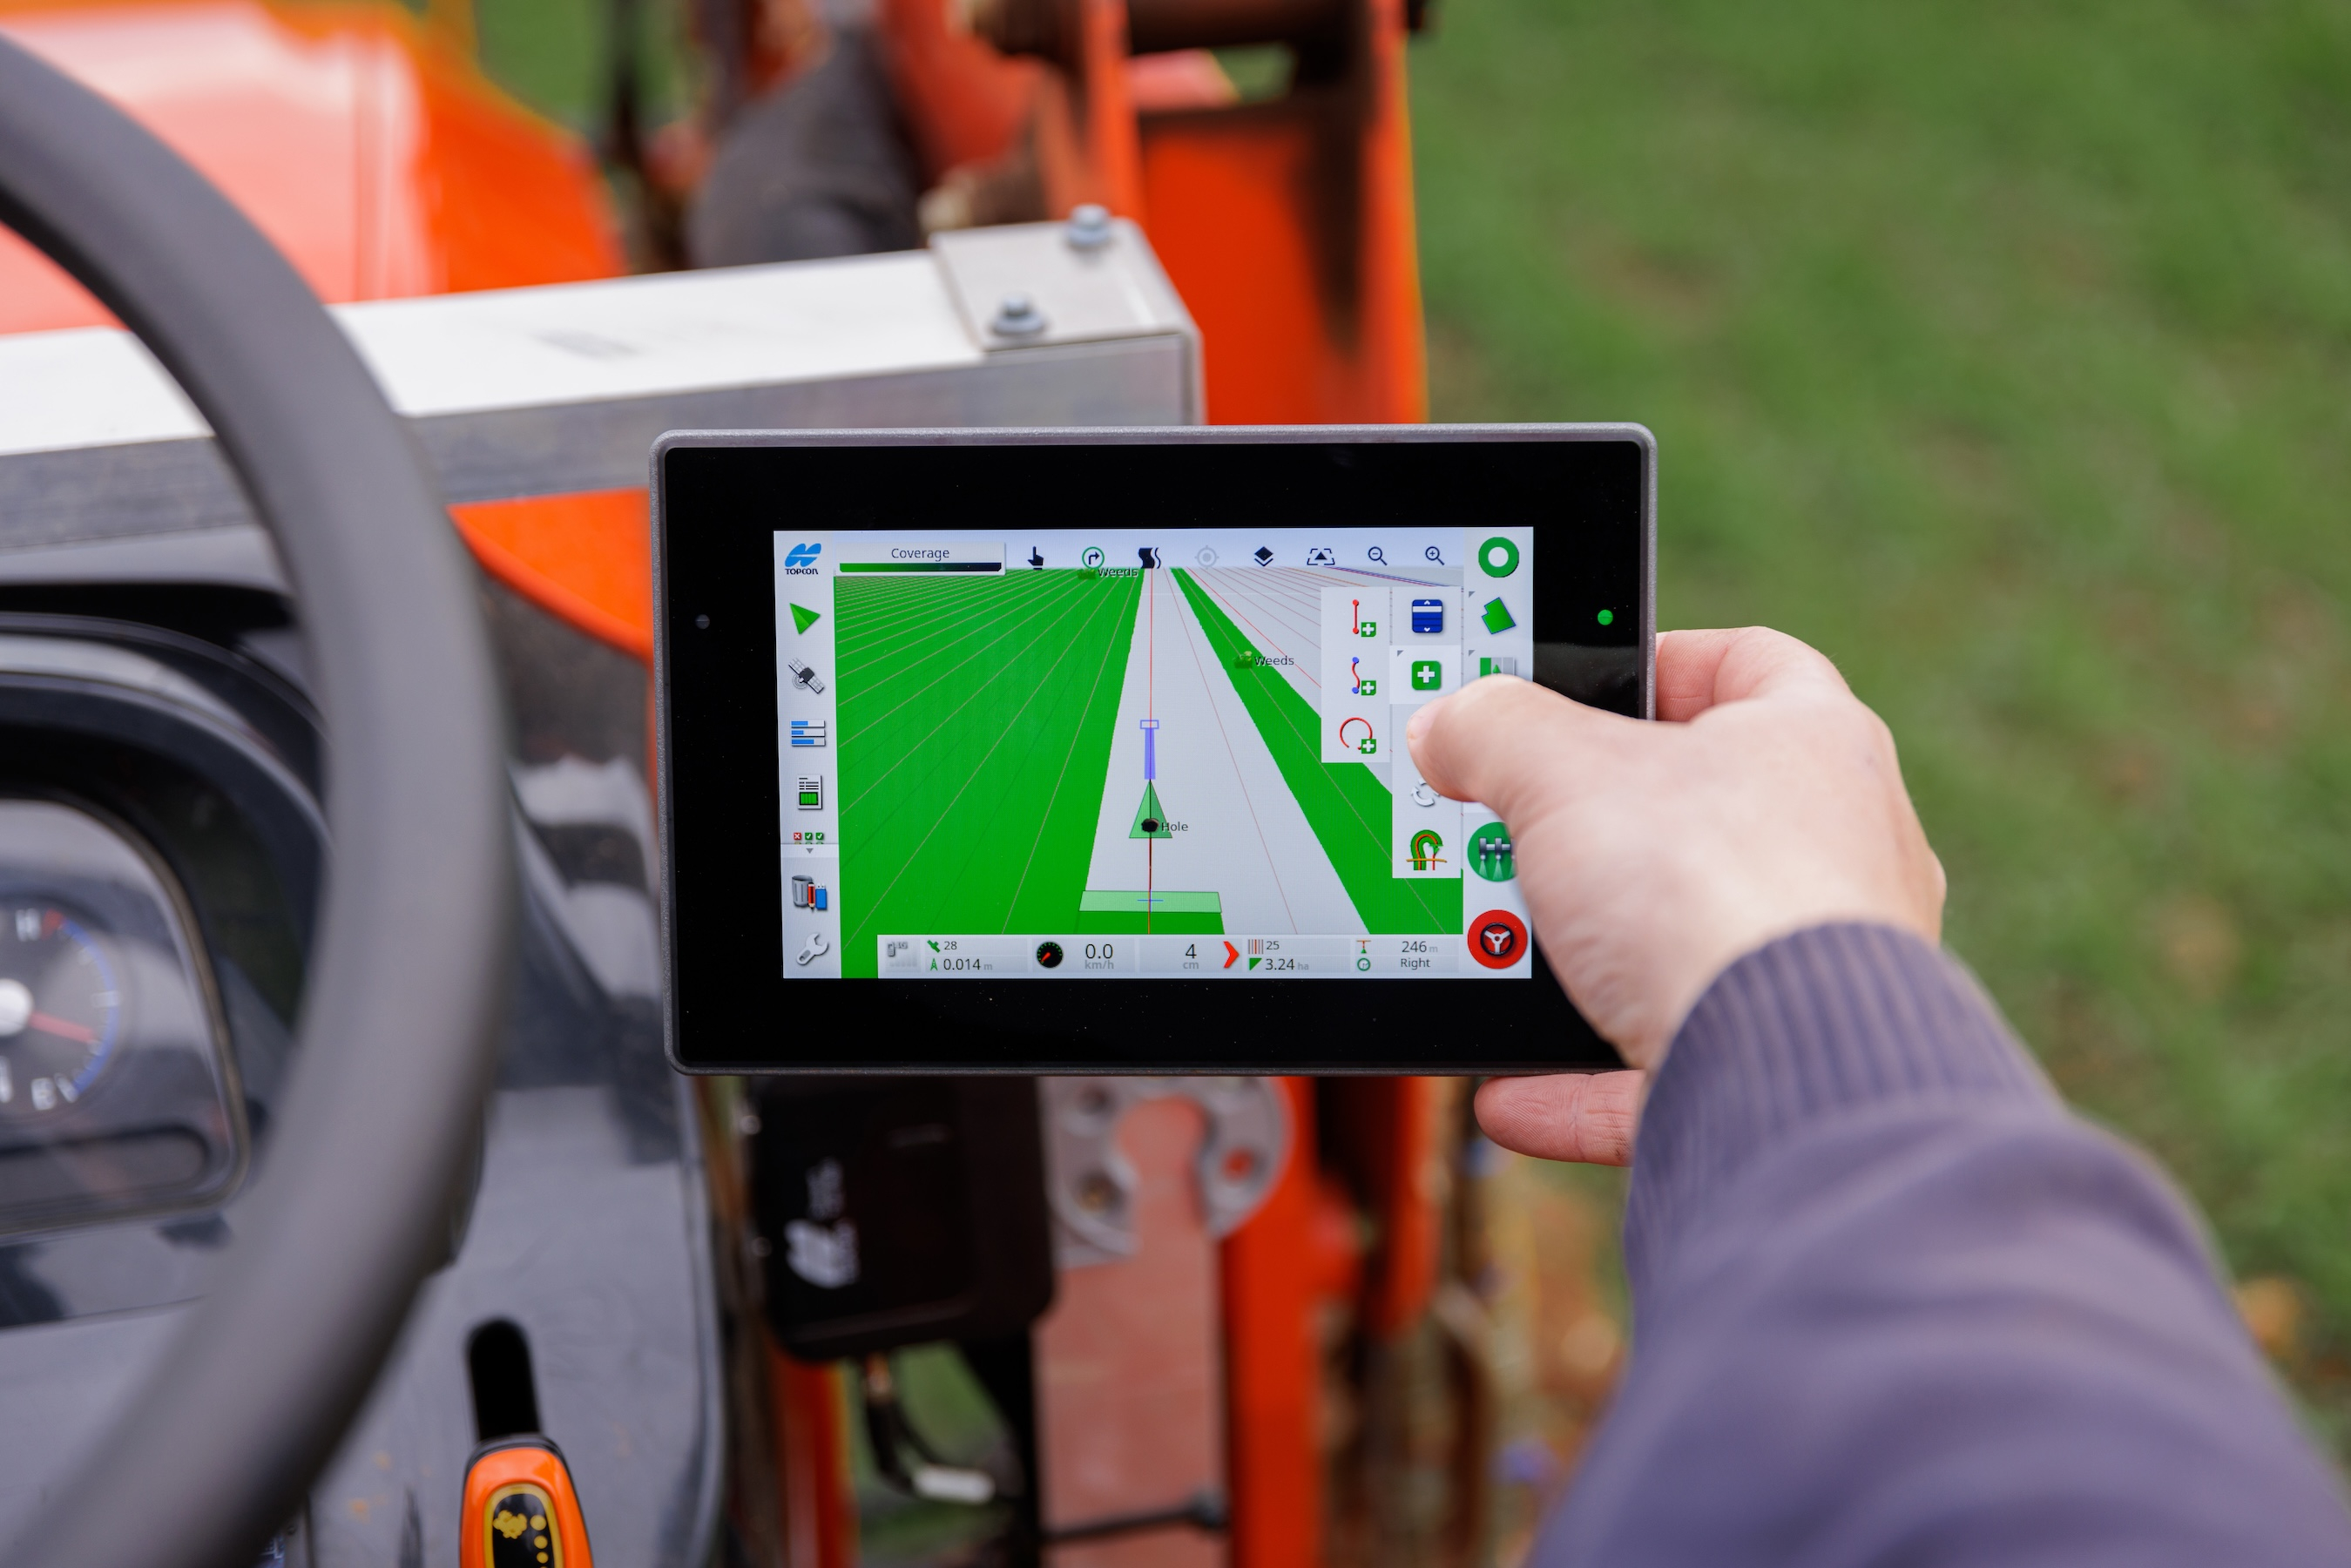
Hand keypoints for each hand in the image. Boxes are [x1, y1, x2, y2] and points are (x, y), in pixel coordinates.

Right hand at [1407, 628, 1944, 1164]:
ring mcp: (1814, 966)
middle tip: (1520, 820)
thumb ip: (1495, 731)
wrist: (1784, 1070)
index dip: (1656, 660)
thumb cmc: (1713, 890)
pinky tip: (1513, 1092)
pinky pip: (1664, 1062)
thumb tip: (1449, 723)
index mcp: (1812, 744)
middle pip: (1707, 813)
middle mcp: (1839, 852)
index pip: (1745, 664)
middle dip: (1606, 825)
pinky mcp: (1780, 1063)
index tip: (1581, 682)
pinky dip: (1583, 1081)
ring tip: (1506, 951)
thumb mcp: (1563, 772)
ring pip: (1684, 945)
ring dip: (1588, 959)